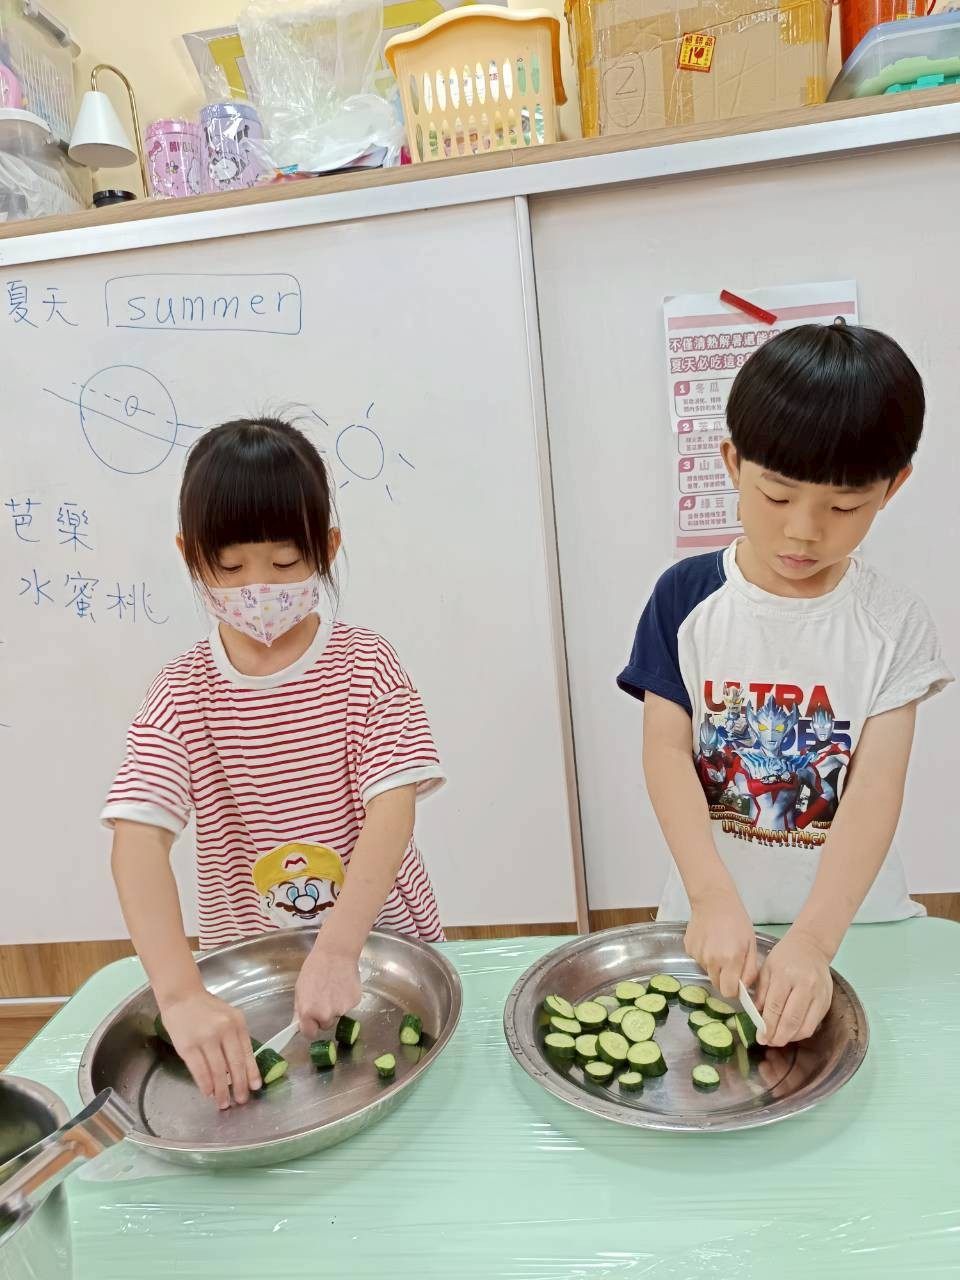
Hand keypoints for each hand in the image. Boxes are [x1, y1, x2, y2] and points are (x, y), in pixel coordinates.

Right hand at [160, 988, 260, 1107]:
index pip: (247, 1053)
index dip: (252, 1073)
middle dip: (239, 1086)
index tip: (255, 1087)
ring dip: (221, 1091)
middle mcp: (224, 1030)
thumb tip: (241, 1069)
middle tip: (241, 1100)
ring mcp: (205, 1038)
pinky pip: (200, 1071)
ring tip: (223, 1103)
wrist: (182, 996)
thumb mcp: (228, 1017)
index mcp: (237, 1023)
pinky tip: (208, 1093)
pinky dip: (205, 1085)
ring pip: (217, 1072)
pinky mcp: (188, 1046)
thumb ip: (236, 1038)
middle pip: (234, 1065)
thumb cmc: (207, 1008)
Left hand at [295, 940, 361, 1039]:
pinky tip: (342, 985)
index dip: (310, 1028)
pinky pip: (348, 1007)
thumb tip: (298, 1025)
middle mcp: (325, 1014)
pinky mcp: (354, 1002)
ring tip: (333, 988)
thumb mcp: (300, 989)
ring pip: (337, 1015)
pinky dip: (345, 1000)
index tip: (311, 1022)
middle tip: (323, 998)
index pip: (309, 1034)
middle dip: (323, 1016)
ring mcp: (342, 1009)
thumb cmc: (315, 968)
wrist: (336, 953)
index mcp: (308, 1012)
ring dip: (335, 1007)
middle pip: (325, 1025)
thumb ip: (300, 1009)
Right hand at [685, 890, 758, 998]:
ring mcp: (697, 955)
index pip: (728, 992)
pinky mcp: (688, 949)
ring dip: (714, 966)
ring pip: (708, 972)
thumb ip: (750, 970)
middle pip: (717, 984)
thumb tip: (746, 989)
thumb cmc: (737, 921)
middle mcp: (711, 961)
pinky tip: (709, 941)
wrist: (713, 900)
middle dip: (724, 979)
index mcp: (730, 960)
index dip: (734, 990)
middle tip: (730, 963)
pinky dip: (705, 956)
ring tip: (719, 947)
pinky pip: (699, 961)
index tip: (737, 982)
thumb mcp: (751, 944)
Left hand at [756, 927, 832, 1046]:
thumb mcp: (766, 969)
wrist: (811, 947)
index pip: (775, 1007)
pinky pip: (814, 1024)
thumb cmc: (784, 957)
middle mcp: (805, 985)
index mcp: (785, 975)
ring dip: (790, 1038)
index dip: (767, 1026)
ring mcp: (819, 994)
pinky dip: (801, 1032)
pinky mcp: (827, 1001)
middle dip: (778, 1036)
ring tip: (778, 1039)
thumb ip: (761, 992)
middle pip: (791, 1019)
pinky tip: (791, 1032)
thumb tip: (757, 1016)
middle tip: (769, 1042)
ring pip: (805, 1026)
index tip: (760, 1037)